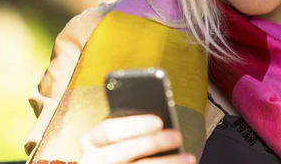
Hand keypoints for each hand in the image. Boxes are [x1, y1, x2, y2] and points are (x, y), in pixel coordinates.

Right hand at [79, 114, 195, 163]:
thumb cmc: (115, 148)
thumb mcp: (113, 137)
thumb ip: (129, 128)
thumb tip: (160, 122)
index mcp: (92, 140)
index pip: (109, 130)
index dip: (134, 125)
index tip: (159, 121)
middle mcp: (93, 160)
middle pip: (125, 151)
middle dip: (153, 143)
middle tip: (177, 135)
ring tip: (189, 158)